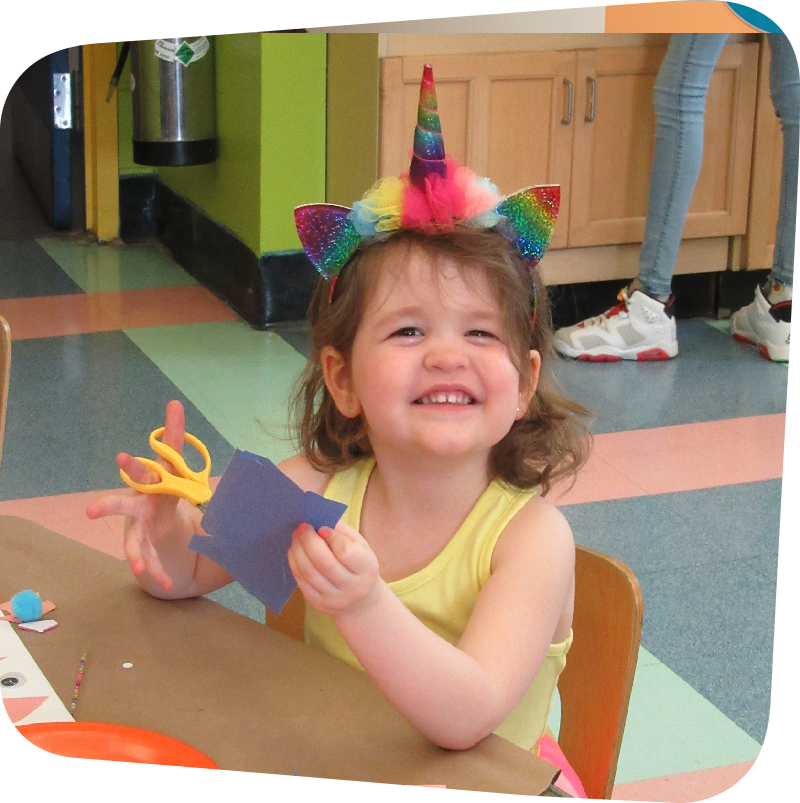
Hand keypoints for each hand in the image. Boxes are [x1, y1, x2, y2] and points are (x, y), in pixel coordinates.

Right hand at [86, 400, 188, 589]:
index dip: (134, 464)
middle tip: (92, 510)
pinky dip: (158, 573)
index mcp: (149, 484)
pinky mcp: (146, 549)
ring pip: (133, 542)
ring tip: (138, 568)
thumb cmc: (164, 487)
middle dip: (108, 506)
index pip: (143, 471)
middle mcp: (137, 506)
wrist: (160, 523)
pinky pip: (151, 562)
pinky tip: (165, 583)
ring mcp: (138, 530)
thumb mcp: (173, 464)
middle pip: (121, 505)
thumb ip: (173, 436)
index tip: (124, 456)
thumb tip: (175, 402)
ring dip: (135, 554)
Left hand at [287, 520, 380, 617]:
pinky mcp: (318, 604)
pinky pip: (301, 581)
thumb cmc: (359, 565)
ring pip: (309, 572)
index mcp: (366, 569)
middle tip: (303, 526)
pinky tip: (295, 551)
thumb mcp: (360, 546)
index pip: (346, 552)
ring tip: (296, 536)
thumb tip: (319, 517)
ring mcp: (333, 599)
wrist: (360, 601)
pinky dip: (294, 563)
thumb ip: (342, 532)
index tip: (322, 527)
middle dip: (309, 541)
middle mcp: (351, 587)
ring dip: (298, 550)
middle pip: (324, 563)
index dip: (331, 537)